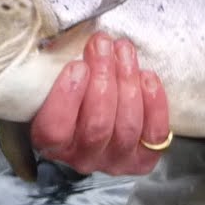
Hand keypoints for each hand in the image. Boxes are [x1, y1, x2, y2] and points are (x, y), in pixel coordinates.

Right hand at [30, 33, 170, 175]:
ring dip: (128, 82)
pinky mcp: (143, 158)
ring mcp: (115, 161)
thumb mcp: (51, 83)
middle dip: (103, 78)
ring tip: (124, 50)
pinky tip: (147, 76)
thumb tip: (68, 43)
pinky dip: (154, 103)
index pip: (55, 130)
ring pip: (126, 126)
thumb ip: (52, 70)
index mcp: (50, 143)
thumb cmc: (72, 90)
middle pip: (97, 125)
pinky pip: (154, 134)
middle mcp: (82, 158)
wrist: (96, 110)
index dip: (67, 98)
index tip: (77, 65)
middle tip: (103, 45)